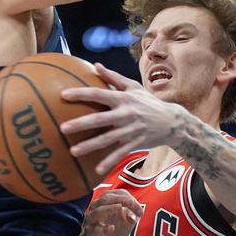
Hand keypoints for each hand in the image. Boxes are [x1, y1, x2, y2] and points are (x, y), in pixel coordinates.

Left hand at [59, 63, 188, 174]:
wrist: (172, 121)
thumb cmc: (148, 102)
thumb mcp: (133, 87)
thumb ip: (113, 77)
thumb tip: (95, 65)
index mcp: (123, 98)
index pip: (99, 94)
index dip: (81, 94)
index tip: (64, 95)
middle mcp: (126, 114)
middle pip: (100, 119)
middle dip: (81, 123)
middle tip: (63, 128)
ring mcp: (131, 130)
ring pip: (108, 139)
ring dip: (90, 146)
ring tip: (72, 151)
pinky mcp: (136, 143)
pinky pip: (121, 153)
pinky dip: (110, 162)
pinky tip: (97, 170)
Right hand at [74, 190, 142, 235]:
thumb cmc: (113, 227)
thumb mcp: (127, 221)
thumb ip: (132, 216)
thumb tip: (135, 214)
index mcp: (107, 200)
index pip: (118, 194)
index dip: (130, 199)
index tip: (140, 211)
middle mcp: (97, 206)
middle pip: (107, 198)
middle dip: (121, 200)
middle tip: (132, 204)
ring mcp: (92, 219)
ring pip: (98, 211)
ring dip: (109, 208)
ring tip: (119, 207)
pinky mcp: (90, 232)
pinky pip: (95, 229)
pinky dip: (104, 228)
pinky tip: (112, 228)